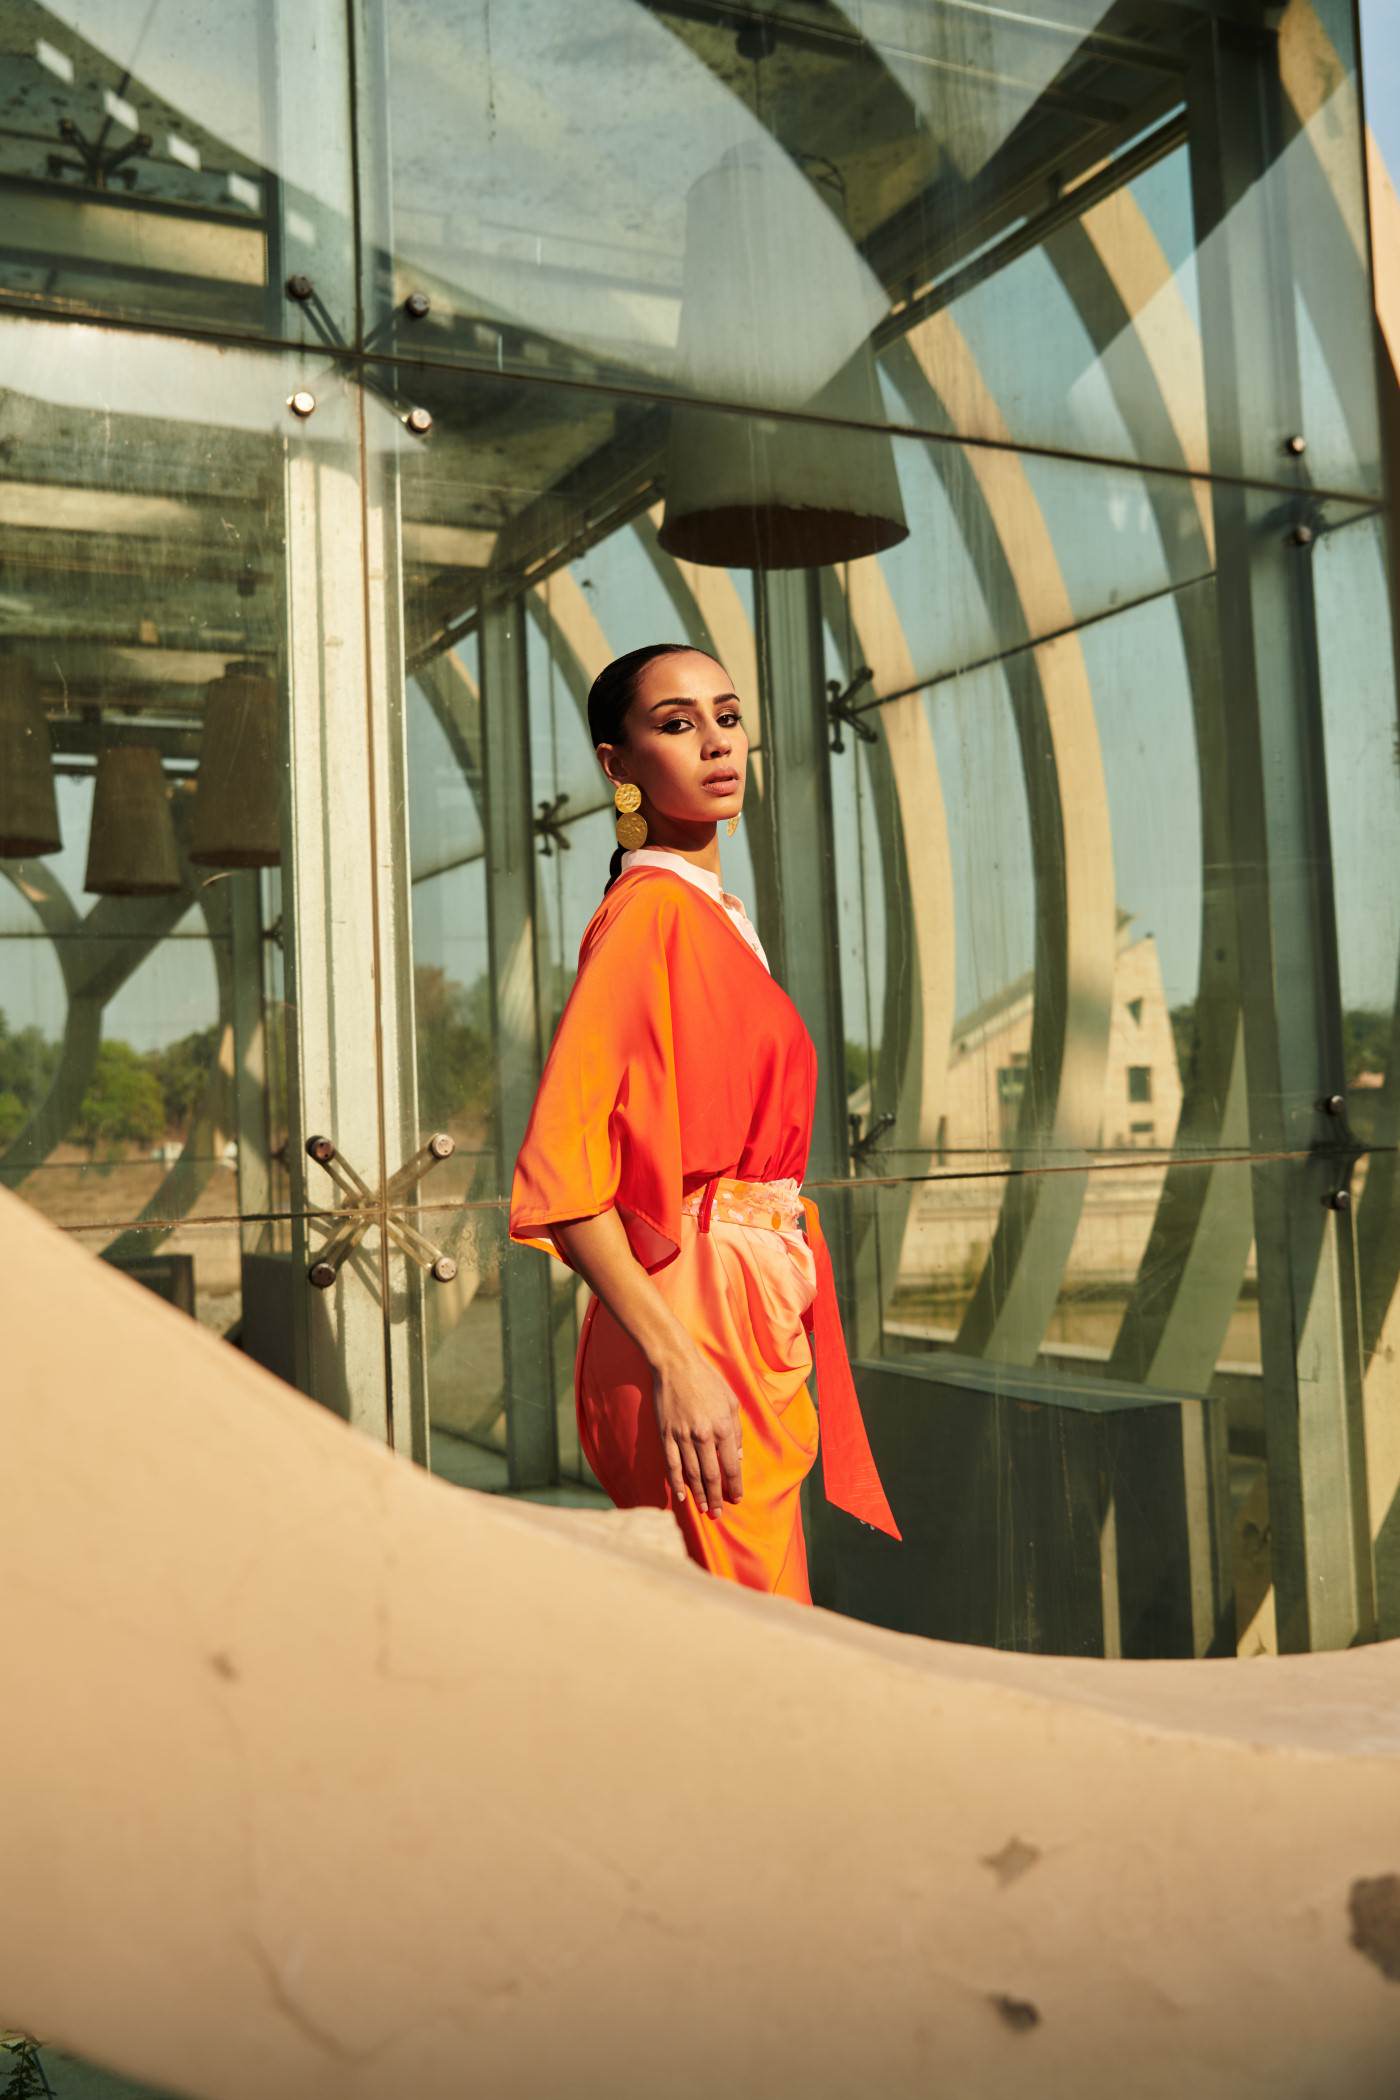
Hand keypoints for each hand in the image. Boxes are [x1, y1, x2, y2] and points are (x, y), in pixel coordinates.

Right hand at [651, 1346, 743, 1516]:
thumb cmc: (708, 1381)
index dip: (734, 1485)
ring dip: (698, 1495)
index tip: (736, 1498)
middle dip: (716, 1497)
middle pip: (711, 1475)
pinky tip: (681, 1496)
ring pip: (692, 1474)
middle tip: (719, 1514)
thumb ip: (736, 1432)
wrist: (676, 1364)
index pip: (731, 1466)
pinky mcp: (665, 1434)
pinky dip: (676, 1482)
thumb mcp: (731, 1402)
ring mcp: (682, 1436)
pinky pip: (671, 1464)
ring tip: (704, 1510)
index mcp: (723, 1427)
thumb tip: (736, 1458)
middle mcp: (703, 1435)